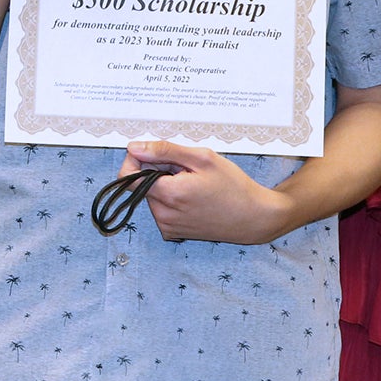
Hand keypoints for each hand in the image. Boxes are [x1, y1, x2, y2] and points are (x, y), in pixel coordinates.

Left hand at [117, 140, 288, 244]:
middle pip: (141, 185)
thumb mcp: (202, 158)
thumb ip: (164, 151)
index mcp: (169, 194)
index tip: (151, 153)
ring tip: (193, 184)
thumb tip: (134, 148)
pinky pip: (161, 209)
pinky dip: (171, 199)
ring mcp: (167, 226)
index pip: (126, 177)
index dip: (134, 160)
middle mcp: (163, 215)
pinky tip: (193, 197)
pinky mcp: (172, 232)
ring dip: (165, 185)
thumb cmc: (233, 186)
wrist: (253, 217)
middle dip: (157, 171)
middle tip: (185, 169)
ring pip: (151, 196)